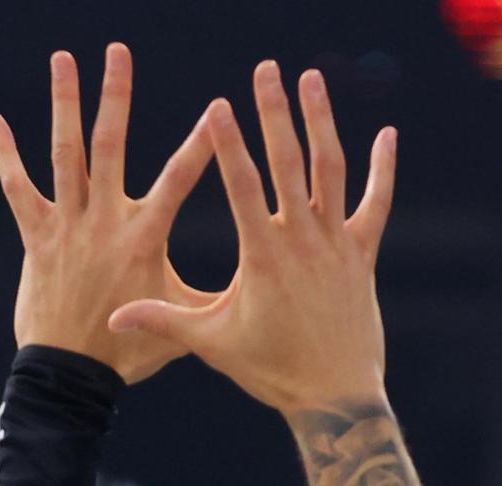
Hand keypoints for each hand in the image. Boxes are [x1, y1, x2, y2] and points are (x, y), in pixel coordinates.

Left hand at [0, 44, 216, 383]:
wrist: (71, 375)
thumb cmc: (131, 356)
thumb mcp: (182, 325)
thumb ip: (210, 297)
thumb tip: (251, 291)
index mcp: (144, 236)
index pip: (178, 179)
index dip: (201, 144)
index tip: (216, 107)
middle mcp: (104, 220)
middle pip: (110, 145)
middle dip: (115, 94)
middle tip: (117, 51)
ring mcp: (67, 225)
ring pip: (65, 152)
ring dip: (64, 102)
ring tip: (64, 59)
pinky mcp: (37, 236)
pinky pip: (17, 187)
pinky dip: (5, 153)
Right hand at [107, 62, 394, 412]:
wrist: (336, 400)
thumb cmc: (272, 372)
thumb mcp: (213, 344)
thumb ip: (164, 320)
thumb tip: (113, 315)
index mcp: (262, 256)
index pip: (242, 186)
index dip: (230, 143)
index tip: (221, 104)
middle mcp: (302, 242)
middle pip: (288, 164)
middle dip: (275, 113)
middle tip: (266, 70)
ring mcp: (337, 246)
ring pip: (331, 172)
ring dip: (321, 123)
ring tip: (312, 80)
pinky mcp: (363, 257)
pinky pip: (376, 204)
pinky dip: (383, 169)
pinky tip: (387, 135)